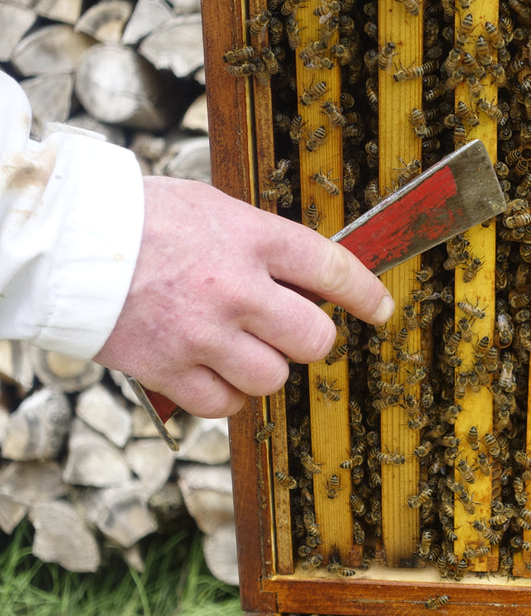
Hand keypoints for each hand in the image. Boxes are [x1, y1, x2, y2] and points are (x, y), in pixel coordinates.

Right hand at [94, 176, 393, 417]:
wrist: (66, 239)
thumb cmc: (144, 218)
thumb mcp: (216, 211)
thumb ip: (263, 246)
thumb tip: (307, 283)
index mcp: (252, 239)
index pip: (334, 269)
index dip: (367, 294)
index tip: (381, 309)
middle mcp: (236, 289)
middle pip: (314, 340)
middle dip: (312, 340)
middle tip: (292, 333)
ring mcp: (203, 334)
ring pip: (272, 379)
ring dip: (264, 368)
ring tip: (236, 346)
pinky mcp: (168, 370)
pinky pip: (225, 405)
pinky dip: (225, 395)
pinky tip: (209, 370)